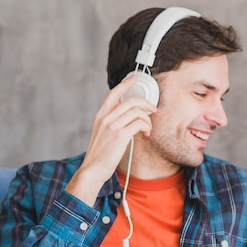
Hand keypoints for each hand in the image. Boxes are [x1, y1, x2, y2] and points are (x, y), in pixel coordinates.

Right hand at [65, 74, 156, 205]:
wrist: (93, 168)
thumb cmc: (100, 154)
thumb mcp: (102, 133)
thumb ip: (112, 122)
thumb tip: (129, 115)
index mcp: (100, 116)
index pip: (113, 93)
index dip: (126, 83)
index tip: (135, 78)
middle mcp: (105, 118)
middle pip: (131, 100)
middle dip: (146, 103)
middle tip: (153, 110)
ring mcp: (112, 126)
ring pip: (137, 112)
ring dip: (147, 119)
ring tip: (148, 128)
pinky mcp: (120, 135)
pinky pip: (139, 123)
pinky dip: (146, 127)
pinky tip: (146, 133)